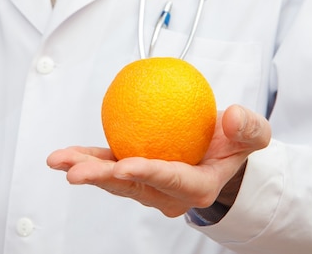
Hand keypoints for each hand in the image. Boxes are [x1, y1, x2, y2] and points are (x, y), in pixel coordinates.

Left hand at [47, 105, 270, 216]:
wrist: (219, 152)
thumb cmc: (234, 144)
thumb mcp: (253, 134)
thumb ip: (248, 128)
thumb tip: (230, 118)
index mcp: (196, 187)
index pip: (171, 180)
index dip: (148, 174)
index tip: (126, 166)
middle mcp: (167, 194)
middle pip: (132, 186)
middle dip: (102, 180)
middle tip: (73, 173)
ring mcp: (147, 185)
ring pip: (114, 179)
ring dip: (86, 169)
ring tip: (57, 160)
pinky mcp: (133, 173)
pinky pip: (109, 165)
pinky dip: (88, 159)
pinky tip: (64, 154)